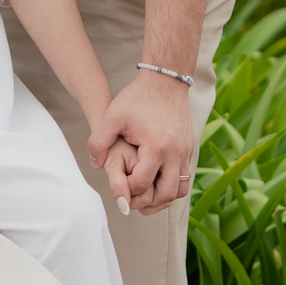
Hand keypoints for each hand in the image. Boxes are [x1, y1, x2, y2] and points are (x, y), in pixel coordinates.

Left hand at [88, 71, 193, 215]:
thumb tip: (97, 166)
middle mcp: (175, 154)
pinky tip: (154, 184)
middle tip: (130, 203)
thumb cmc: (137, 98)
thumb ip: (98, 142)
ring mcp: (185, 153)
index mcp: (156, 148)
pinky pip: (184, 179)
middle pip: (165, 194)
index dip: (126, 189)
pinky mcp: (189, 150)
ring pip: (179, 191)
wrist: (165, 81)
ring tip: (144, 199)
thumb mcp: (112, 116)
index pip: (141, 184)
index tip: (117, 184)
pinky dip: (171, 187)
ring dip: (162, 199)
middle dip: (147, 203)